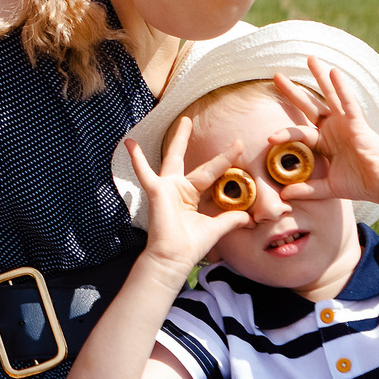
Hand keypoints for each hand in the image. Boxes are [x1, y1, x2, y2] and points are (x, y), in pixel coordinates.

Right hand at [125, 117, 255, 271]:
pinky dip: (137, 159)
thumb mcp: (216, 228)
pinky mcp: (156, 191)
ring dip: (174, 140)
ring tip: (176, 121)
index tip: (239, 145)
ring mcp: (166, 188)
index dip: (225, 159)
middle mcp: (177, 188)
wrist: (174, 258)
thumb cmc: (190, 245)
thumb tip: (249, 217)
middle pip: (187, 158)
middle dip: (187, 139)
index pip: (211, 172)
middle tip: (189, 120)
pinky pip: (144, 172)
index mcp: (190, 195)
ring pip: (172, 158)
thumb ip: (230, 219)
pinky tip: (130, 143)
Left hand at [270, 59, 378, 206]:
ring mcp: (346, 124)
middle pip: (309, 106)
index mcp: (325, 142)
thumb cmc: (361, 184)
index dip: (284, 133)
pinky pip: (348, 102)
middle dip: (293, 91)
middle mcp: (333, 129)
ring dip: (320, 77)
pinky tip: (333, 72)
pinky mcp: (358, 123)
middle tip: (276, 75)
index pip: (300, 132)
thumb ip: (307, 189)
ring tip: (310, 58)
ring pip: (330, 96)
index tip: (269, 138)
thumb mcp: (328, 187)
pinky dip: (341, 88)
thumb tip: (283, 196)